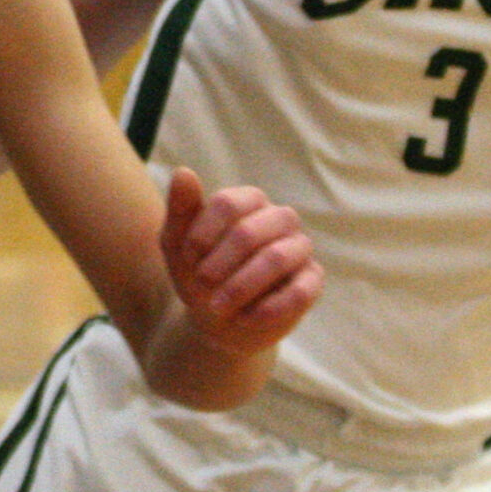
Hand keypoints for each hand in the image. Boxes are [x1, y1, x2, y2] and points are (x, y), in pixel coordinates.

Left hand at [159, 165, 321, 352]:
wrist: (218, 320)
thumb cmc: (200, 274)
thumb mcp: (179, 246)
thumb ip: (181, 209)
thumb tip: (183, 171)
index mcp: (249, 201)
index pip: (228, 204)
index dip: (203, 233)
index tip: (187, 258)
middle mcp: (279, 218)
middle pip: (250, 231)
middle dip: (219, 263)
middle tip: (201, 285)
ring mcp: (299, 247)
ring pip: (277, 258)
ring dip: (240, 286)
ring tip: (217, 306)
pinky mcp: (312, 280)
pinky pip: (301, 290)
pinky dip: (269, 308)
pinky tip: (245, 318)